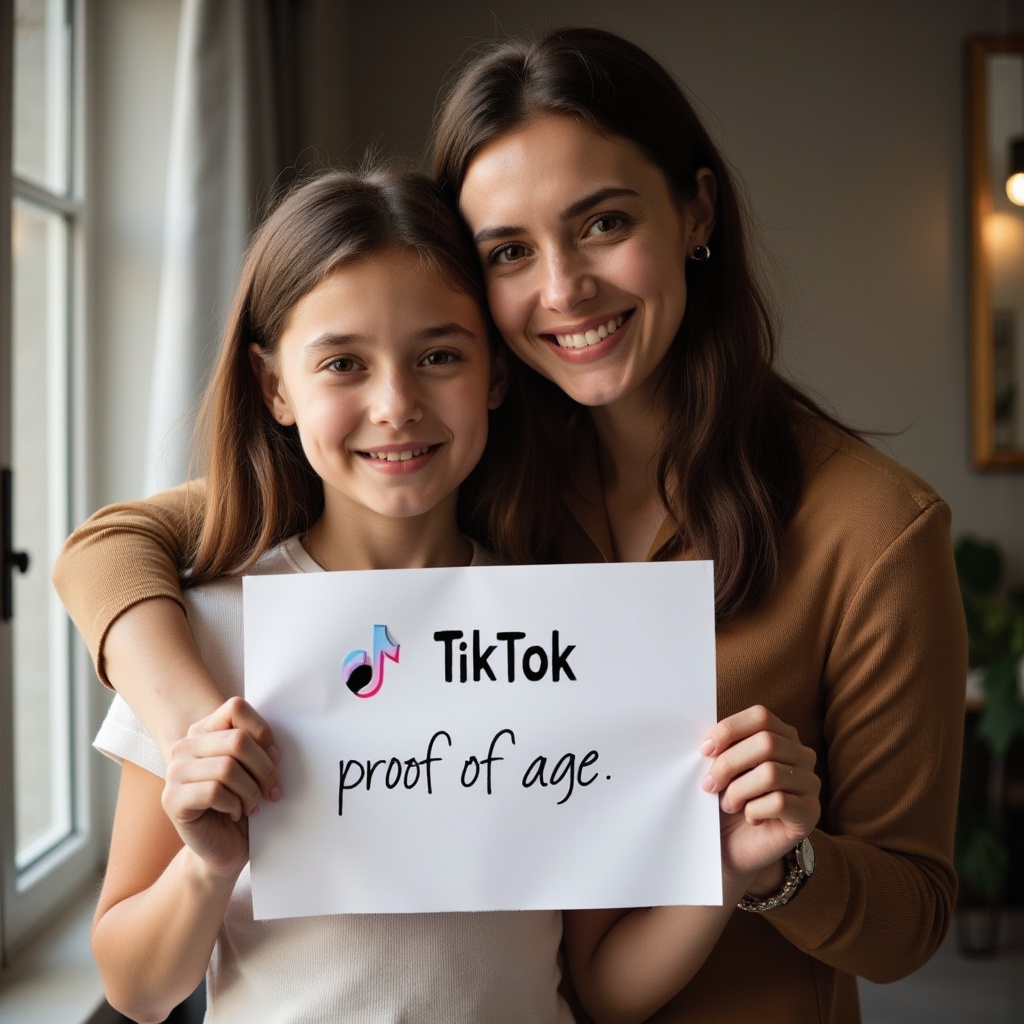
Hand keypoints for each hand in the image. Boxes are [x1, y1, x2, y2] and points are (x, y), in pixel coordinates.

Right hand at [161, 696, 281, 877]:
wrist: (224, 847)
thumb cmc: (242, 803)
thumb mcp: (253, 768)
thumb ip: (257, 747)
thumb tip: (274, 748)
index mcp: (204, 730)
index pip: (236, 707)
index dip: (263, 732)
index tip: (275, 757)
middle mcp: (184, 746)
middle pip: (237, 740)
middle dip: (264, 768)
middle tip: (271, 789)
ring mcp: (174, 772)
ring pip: (227, 768)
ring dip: (250, 791)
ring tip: (252, 804)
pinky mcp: (172, 800)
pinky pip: (214, 792)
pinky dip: (234, 805)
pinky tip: (235, 813)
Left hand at [699, 704, 819, 884]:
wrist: (736, 846)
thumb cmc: (728, 801)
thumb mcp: (722, 769)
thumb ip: (721, 748)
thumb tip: (708, 742)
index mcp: (782, 735)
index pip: (761, 716)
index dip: (730, 729)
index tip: (704, 750)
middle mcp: (802, 755)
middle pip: (766, 743)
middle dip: (728, 763)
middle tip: (709, 785)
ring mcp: (810, 784)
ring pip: (771, 773)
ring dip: (738, 791)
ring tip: (728, 804)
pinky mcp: (810, 813)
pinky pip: (779, 802)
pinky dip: (754, 810)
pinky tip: (750, 818)